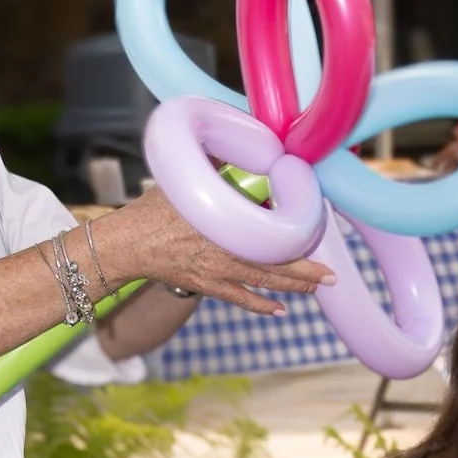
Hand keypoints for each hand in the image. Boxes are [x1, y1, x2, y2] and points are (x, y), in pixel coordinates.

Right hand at [102, 189, 331, 317]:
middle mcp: (223, 249)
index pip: (266, 227)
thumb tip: (240, 147)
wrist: (126, 244)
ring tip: (316, 288)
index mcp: (221, 220)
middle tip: (331, 275)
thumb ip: (214, 166)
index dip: (293, 231)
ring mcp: (215, 271)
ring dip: (291, 287)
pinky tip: (279, 310)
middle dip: (305, 270)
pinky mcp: (205, 284)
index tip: (316, 228)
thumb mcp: (184, 181)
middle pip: (273, 261)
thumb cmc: (152, 209)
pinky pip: (239, 298)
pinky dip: (260, 305)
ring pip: (261, 282)